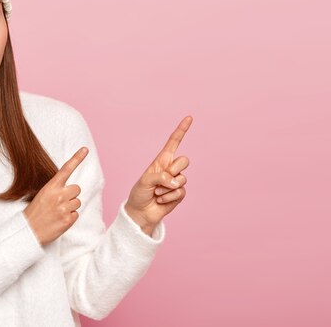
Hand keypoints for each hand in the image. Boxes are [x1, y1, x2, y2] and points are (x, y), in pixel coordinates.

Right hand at [23, 146, 88, 245]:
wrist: (28, 232)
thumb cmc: (35, 212)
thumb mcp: (42, 195)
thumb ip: (56, 189)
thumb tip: (71, 189)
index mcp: (51, 187)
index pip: (66, 169)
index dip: (77, 158)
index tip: (85, 149)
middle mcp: (59, 195)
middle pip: (77, 189)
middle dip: (71, 194)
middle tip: (60, 202)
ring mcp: (64, 208)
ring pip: (78, 202)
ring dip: (70, 206)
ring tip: (58, 212)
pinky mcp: (68, 220)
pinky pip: (76, 214)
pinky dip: (70, 217)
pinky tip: (59, 220)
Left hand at [124, 115, 192, 232]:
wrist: (141, 212)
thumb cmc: (140, 193)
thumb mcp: (145, 181)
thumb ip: (160, 177)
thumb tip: (175, 182)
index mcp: (162, 160)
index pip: (174, 142)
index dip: (182, 129)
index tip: (189, 117)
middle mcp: (171, 168)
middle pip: (184, 161)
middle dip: (174, 170)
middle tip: (161, 180)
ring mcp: (177, 181)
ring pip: (182, 178)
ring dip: (167, 187)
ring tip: (157, 192)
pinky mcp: (180, 193)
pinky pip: (180, 192)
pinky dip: (169, 197)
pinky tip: (161, 200)